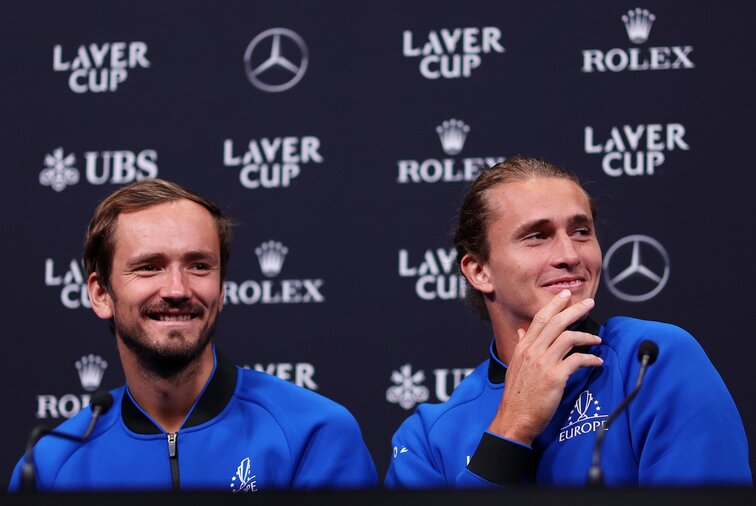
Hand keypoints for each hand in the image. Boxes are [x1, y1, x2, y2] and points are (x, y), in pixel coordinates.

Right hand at [488, 290, 602, 445]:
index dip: (554, 305)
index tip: (566, 295)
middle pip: (556, 323)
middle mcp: (532, 351)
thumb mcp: (515, 365)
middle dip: (575, 310)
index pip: (540, 319)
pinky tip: (597, 362)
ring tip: (597, 339)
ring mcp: (543, 363)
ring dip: (586, 336)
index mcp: (523, 347)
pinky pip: (577, 360)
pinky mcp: (555, 377)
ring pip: (568, 338)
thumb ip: (521, 346)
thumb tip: (522, 331)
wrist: (514, 418)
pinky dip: (590, 359)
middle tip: (589, 303)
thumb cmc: (517, 395)